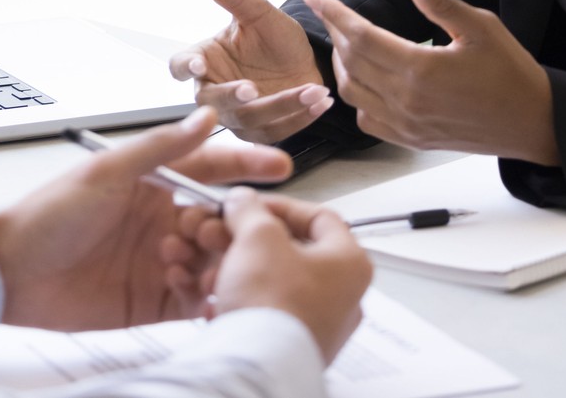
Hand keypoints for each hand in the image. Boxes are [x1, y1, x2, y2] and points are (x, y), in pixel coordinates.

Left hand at [0, 106, 293, 330]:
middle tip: (236, 233)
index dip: (245, 167)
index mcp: (153, 184)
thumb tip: (203, 117)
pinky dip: (207, 298)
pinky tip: (205, 296)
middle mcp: (162, 221)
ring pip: (213, 261)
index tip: (279, 165)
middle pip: (219, 221)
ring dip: (219, 262)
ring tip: (208, 265)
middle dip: (235, 226)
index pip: (210, 170)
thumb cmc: (47, 215)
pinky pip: (194, 300)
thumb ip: (158, 148)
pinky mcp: (153, 302)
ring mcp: (160, 262)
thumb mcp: (106, 172)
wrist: (10, 272)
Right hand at [168, 0, 332, 143]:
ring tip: (312, 89)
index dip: (185, 68)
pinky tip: (319, 101)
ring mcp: (239, 116)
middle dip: (232, 98)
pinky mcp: (264, 132)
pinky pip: (277, 132)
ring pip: (249, 119)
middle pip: (212, 102)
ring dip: (280, 106)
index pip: (180, 66)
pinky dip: (299, 118)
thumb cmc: (275, 36)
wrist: (310, 58)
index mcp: (205, 60)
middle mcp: (216, 91)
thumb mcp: (255, 9)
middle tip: (251, 89)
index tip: (197, 66)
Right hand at [208, 189, 371, 364]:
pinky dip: (242, 305)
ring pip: (275, 285)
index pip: (319, 216)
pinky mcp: (295, 348)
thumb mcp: (257, 237)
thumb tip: (242, 201)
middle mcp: (343, 297)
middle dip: (250, 242)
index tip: (252, 206)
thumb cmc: (273, 304)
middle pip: (292, 252)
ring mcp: (320, 326)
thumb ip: (249, 211)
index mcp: (350, 263)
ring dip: (240, 273)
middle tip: (225, 236)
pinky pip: (267, 316)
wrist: (258, 363)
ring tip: (215, 274)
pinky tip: (218, 305)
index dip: (280, 206)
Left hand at [302, 0, 559, 163]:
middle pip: (350, 63)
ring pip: (352, 93)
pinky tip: (365, 79)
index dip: (334, 14)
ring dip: (341, 65)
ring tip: (346, 42)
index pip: (360, 36)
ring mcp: (406, 124)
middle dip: (335, 33)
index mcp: (420, 69)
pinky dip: (357, 97)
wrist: (533, 122)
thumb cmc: (511, 72)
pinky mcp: (411, 140)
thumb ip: (438, 0)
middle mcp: (406, 100)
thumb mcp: (480, 26)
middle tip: (332, 13)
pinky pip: (367, 119)